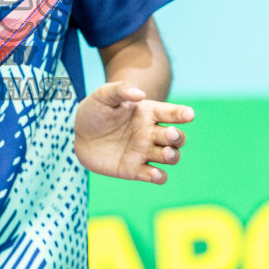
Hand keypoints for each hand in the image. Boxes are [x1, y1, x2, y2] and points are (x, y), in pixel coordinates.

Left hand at [73, 82, 193, 183]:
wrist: (79, 135)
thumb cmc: (94, 111)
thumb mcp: (103, 95)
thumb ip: (121, 91)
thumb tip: (140, 95)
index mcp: (148, 114)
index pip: (171, 113)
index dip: (182, 113)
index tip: (189, 114)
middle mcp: (150, 133)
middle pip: (175, 138)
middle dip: (177, 137)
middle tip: (170, 134)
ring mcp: (144, 152)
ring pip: (170, 157)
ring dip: (172, 156)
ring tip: (166, 154)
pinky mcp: (134, 170)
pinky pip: (154, 176)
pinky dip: (159, 177)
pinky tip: (155, 173)